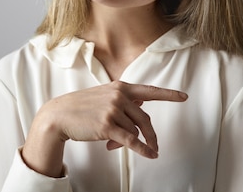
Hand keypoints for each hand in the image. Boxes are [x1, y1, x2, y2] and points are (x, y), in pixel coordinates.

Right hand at [22, 81, 187, 176]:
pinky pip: (131, 141)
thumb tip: (141, 104)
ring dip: (129, 141)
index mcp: (120, 87)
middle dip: (150, 134)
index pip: (149, 91)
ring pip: (135, 131)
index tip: (183, 97)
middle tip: (154, 145)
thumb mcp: (104, 96)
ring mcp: (113, 110)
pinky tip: (150, 155)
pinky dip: (143, 149)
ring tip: (114, 145)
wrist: (59, 115)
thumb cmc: (81, 107)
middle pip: (145, 118)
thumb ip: (123, 99)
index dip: (168, 94)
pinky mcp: (107, 126)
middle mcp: (119, 96)